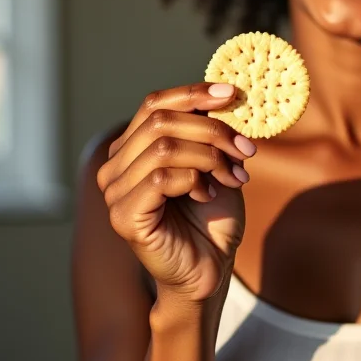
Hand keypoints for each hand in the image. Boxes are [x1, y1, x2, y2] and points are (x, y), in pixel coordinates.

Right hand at [96, 83, 255, 302]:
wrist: (210, 267)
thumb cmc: (211, 214)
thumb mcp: (215, 160)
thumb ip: (209, 129)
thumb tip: (222, 93)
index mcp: (134, 146)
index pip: (155, 103)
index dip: (193, 93)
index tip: (230, 94)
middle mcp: (116, 165)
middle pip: (161, 120)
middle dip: (211, 129)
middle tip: (244, 149)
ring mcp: (115, 192)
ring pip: (164, 147)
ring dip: (209, 156)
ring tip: (233, 175)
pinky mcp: (124, 217)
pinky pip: (161, 178)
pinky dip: (194, 180)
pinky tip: (208, 194)